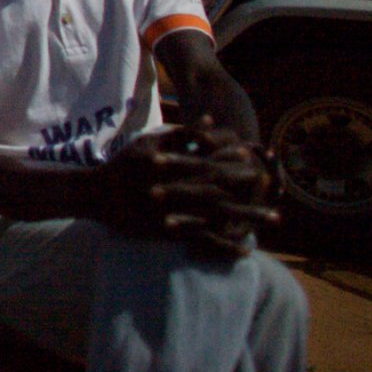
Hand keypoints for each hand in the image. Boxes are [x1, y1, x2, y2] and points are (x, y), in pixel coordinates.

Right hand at [99, 126, 278, 257]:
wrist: (96, 194)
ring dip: (248, 218)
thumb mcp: (148, 142)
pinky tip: (246, 250)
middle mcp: (177, 189)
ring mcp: (174, 212)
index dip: (234, 161)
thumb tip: (210, 121)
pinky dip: (225, 246)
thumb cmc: (124, 165)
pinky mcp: (169, 232)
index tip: (255, 160)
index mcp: (173, 166)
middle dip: (250, 190)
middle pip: (222, 189)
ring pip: (217, 217)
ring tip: (273, 218)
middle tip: (275, 190)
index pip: (210, 162)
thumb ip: (181, 134)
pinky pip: (203, 242)